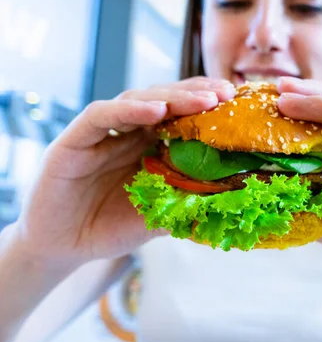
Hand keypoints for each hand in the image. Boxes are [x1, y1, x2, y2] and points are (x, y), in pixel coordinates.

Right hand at [10, 77, 235, 269]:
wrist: (64, 247)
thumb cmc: (112, 228)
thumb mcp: (159, 216)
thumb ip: (188, 204)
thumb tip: (233, 200)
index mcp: (148, 145)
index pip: (180, 115)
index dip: (208, 107)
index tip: (237, 104)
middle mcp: (127, 133)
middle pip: (164, 100)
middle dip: (196, 95)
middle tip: (226, 94)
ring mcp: (101, 133)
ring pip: (137, 101)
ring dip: (171, 98)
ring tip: (202, 101)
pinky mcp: (73, 140)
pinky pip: (101, 116)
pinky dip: (128, 111)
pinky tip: (156, 110)